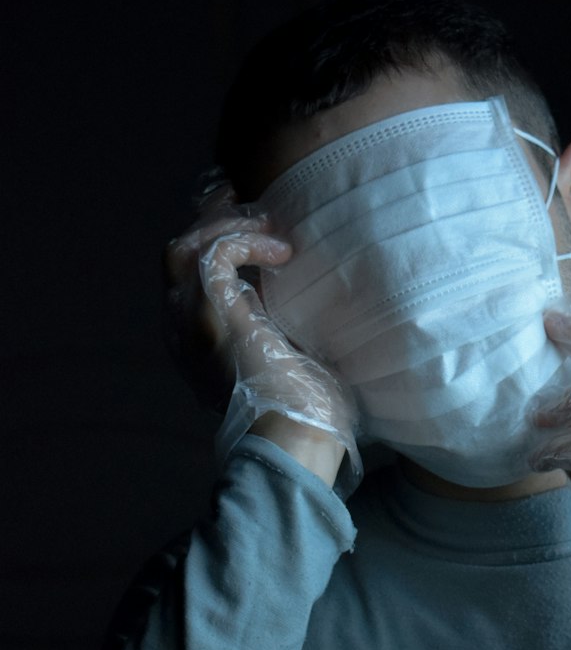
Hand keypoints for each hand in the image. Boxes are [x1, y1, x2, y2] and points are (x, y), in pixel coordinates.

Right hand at [163, 187, 360, 483]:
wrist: (297, 440)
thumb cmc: (307, 413)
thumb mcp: (292, 356)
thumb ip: (285, 326)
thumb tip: (315, 296)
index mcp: (202, 340)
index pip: (189, 277)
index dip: (215, 241)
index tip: (257, 224)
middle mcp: (186, 330)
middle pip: (177, 256)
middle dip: (213, 222)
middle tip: (256, 209)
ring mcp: (193, 324)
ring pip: (185, 249)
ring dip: (227, 227)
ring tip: (269, 229)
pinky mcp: (213, 317)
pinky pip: (214, 255)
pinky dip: (244, 242)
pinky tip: (280, 253)